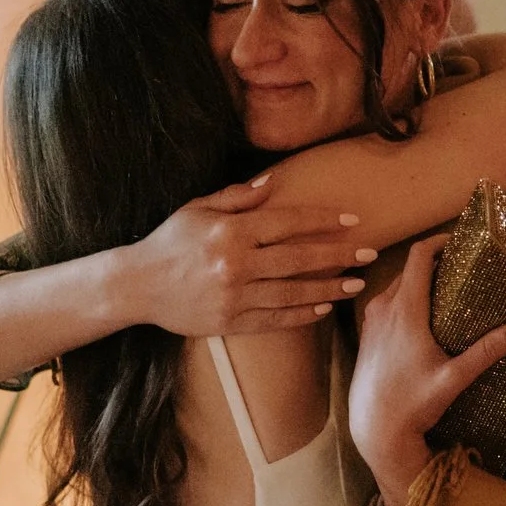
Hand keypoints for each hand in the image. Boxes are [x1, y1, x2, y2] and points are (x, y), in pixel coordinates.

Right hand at [118, 177, 372, 336]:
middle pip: (299, 259)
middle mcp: (236, 265)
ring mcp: (234, 297)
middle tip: (369, 252)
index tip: (352, 221)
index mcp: (230, 232)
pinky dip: (302, 314)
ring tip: (356, 284)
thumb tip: (273, 183)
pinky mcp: (230, 322)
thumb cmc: (169, 242)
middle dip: (338, 256)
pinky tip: (323, 307)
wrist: (137, 286)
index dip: (322, 221)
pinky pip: (276, 319)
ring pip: (293, 293)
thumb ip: (236, 197)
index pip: (287, 223)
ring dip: (329, 288)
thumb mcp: (197, 209)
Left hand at [348, 234, 505, 505]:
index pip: (418, 257)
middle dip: (434, 261)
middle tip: (462, 265)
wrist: (374, 430)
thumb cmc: (413, 404)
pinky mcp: (367, 334)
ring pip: (396, 285)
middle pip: (409, 269)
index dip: (438, 241)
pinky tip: (423, 313)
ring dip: (419, 280)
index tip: (458, 239)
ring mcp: (372, 321)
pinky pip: (387, 301)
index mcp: (404, 311)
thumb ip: (488, 351)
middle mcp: (383, 309)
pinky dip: (405, 296)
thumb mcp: (454, 377)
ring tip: (447, 287)